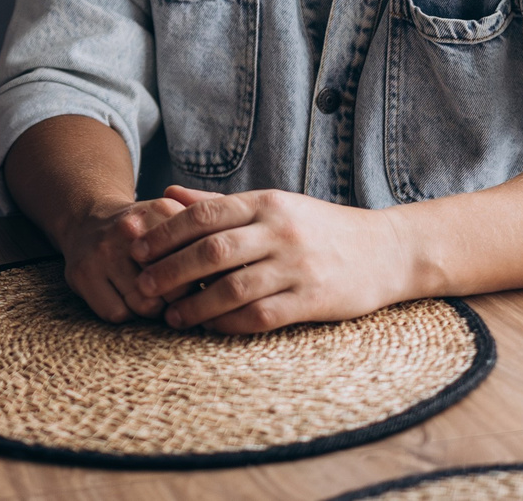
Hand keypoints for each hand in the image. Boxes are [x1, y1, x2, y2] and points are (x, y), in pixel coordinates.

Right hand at [53, 194, 193, 321]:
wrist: (86, 219)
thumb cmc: (141, 228)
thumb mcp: (172, 217)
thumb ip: (206, 233)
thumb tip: (234, 269)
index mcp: (159, 211)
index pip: (197, 260)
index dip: (204, 279)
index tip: (204, 284)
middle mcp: (128, 230)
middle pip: (173, 288)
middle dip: (178, 298)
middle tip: (175, 294)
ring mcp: (102, 253)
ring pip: (145, 306)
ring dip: (152, 309)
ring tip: (150, 296)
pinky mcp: (82, 275)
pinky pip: (118, 314)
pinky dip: (126, 313)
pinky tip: (124, 298)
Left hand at [129, 185, 415, 332]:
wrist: (387, 250)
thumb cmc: (320, 227)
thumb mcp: (272, 205)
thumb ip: (219, 203)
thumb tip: (167, 195)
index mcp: (266, 203)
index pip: (204, 215)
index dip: (165, 234)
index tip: (136, 250)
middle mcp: (280, 231)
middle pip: (211, 251)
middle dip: (169, 271)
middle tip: (142, 287)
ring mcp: (297, 266)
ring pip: (233, 287)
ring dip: (194, 305)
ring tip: (171, 316)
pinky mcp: (313, 300)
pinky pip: (261, 315)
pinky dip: (229, 323)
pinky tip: (209, 327)